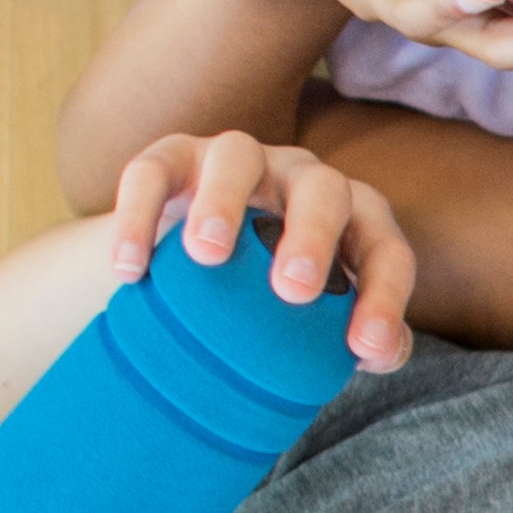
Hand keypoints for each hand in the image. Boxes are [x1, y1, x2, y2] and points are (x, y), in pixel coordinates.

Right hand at [100, 126, 421, 376]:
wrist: (193, 263)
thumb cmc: (275, 296)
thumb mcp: (317, 319)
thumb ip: (356, 339)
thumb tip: (377, 354)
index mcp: (353, 219)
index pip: (384, 251)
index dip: (384, 298)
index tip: (362, 350)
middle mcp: (304, 179)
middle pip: (323, 191)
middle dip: (313, 236)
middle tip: (292, 290)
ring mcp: (240, 161)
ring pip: (237, 157)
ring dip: (224, 201)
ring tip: (206, 256)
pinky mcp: (174, 157)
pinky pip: (153, 171)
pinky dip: (138, 215)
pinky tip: (129, 270)